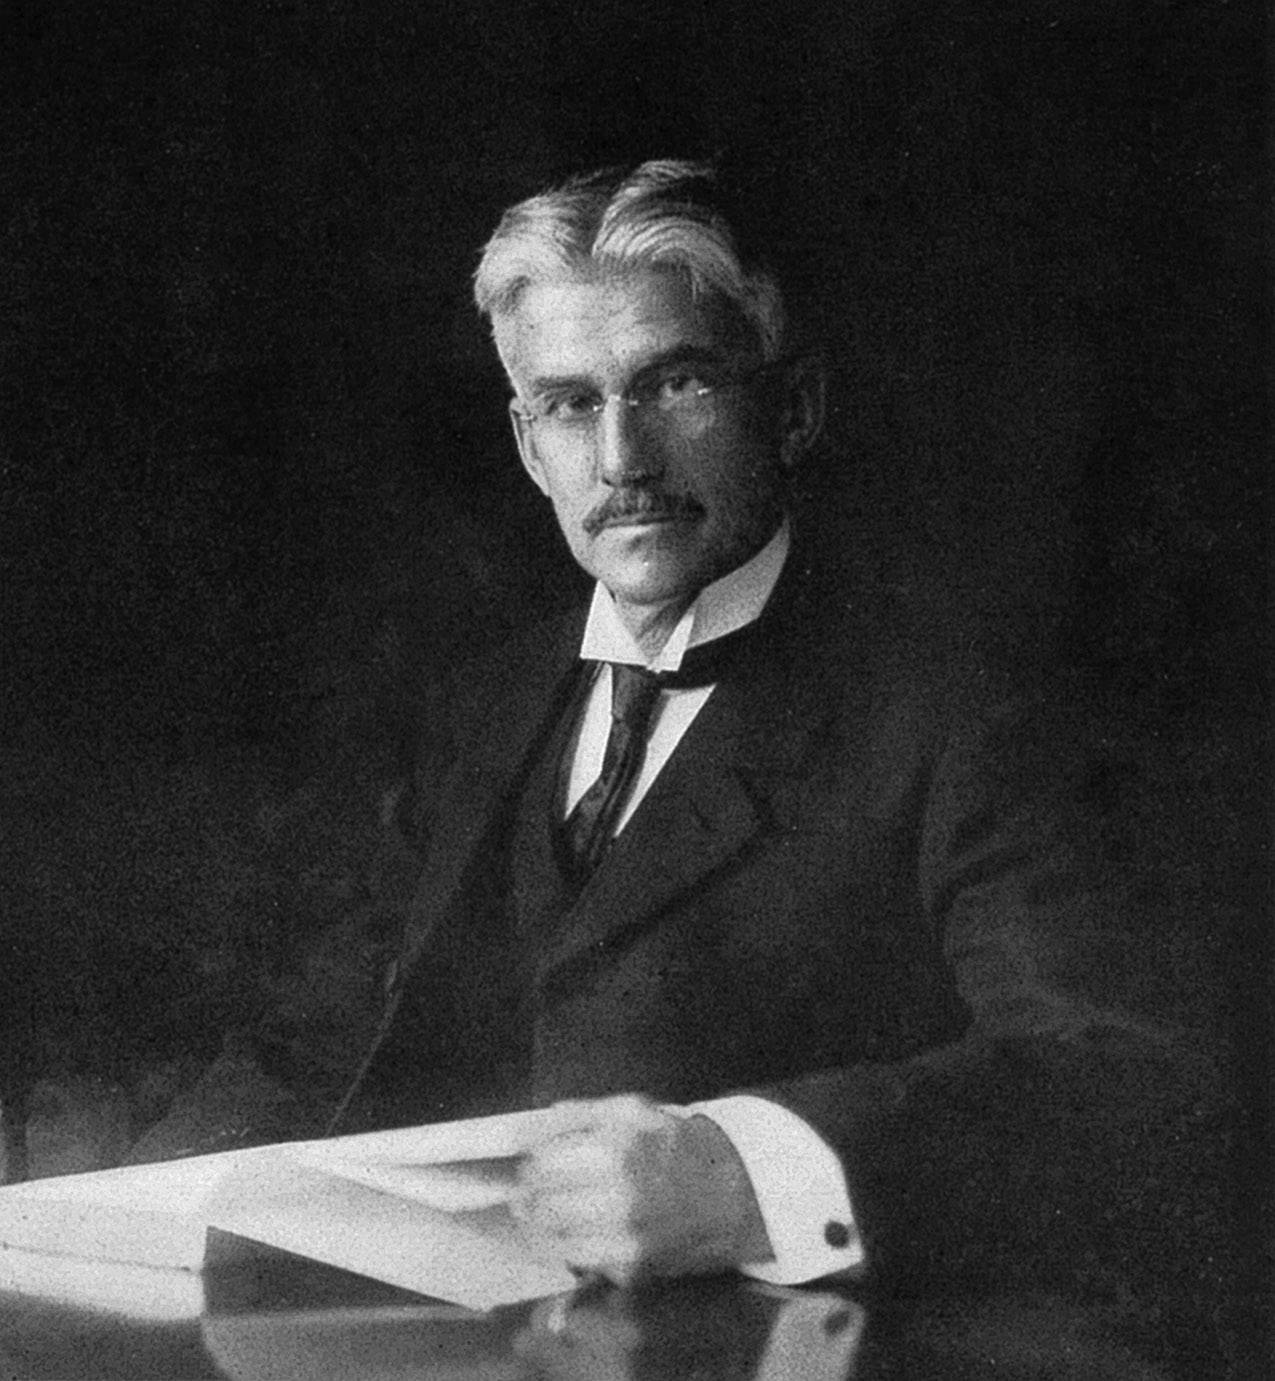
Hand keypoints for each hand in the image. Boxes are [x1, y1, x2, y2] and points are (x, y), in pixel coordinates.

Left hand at [511, 1094, 772, 1284]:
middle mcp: (620, 1194)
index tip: (526, 1162)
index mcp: (617, 1148)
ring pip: (550, 1237)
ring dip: (536, 1225)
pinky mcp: (631, 1267)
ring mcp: (626, 1236)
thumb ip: (575, 1115)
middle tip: (526, 1189)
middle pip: (540, 1202)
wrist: (730, 1192)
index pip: (541, 1163)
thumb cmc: (673, 1145)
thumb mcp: (629, 1109)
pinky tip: (564, 1234)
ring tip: (538, 1212)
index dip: (527, 1163)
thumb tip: (525, 1132)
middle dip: (527, 1194)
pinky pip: (575, 1260)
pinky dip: (560, 1248)